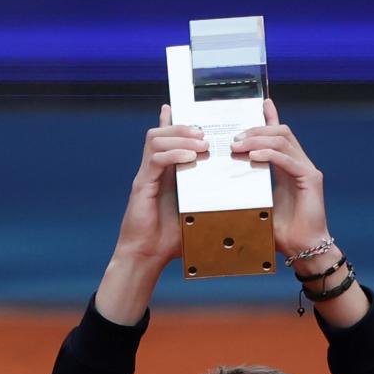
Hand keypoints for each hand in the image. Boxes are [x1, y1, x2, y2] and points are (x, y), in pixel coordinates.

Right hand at [112, 105, 208, 269]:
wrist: (146, 257)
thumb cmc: (171, 240)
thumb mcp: (195, 214)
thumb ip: (207, 200)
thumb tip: (231, 197)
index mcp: (165, 174)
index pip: (169, 140)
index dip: (179, 124)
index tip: (200, 117)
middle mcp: (153, 170)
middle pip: (161, 133)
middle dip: (184, 128)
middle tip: (206, 133)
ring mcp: (146, 176)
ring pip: (156, 140)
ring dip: (180, 137)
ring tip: (201, 143)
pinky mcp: (142, 185)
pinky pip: (156, 159)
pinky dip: (173, 154)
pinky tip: (190, 157)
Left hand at [229, 99, 329, 258]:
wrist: (303, 250)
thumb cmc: (282, 233)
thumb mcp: (259, 204)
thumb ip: (248, 190)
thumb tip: (225, 185)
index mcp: (288, 168)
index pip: (278, 136)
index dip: (269, 118)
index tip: (260, 105)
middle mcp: (300, 164)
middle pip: (279, 131)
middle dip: (255, 130)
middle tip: (233, 138)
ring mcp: (307, 169)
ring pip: (283, 140)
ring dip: (258, 140)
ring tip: (238, 146)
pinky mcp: (311, 178)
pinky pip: (287, 159)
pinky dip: (269, 155)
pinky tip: (253, 158)